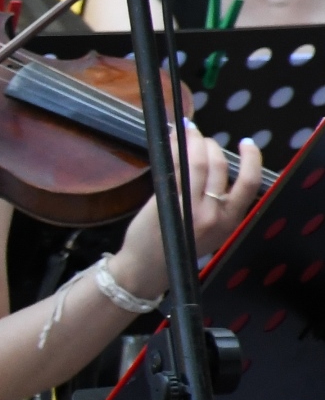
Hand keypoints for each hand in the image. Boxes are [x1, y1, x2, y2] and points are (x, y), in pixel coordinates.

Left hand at [111, 122, 262, 299]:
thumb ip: (218, 205)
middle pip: (220, 167)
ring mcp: (190, 208)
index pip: (250, 184)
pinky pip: (175, 167)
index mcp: (230, 221)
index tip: (247, 144)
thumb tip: (216, 168)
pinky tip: (172, 140)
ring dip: (193, 141)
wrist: (147, 267)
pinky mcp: (168, 202)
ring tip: (187, 131)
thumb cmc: (176, 246)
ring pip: (198, 163)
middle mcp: (214, 214)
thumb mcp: (210, 230)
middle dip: (211, 146)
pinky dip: (175, 149)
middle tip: (201, 138)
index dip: (252, 160)